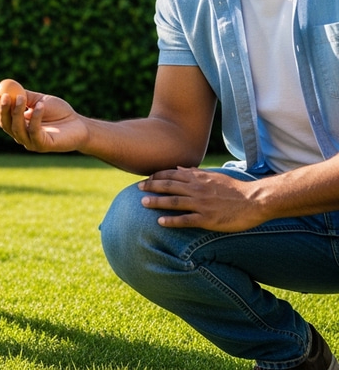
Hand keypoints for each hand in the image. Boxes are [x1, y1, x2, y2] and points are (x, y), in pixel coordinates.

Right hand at [0, 88, 85, 152]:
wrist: (79, 125)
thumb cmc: (59, 112)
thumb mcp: (39, 100)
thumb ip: (25, 96)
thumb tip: (8, 88)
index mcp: (18, 124)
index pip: (0, 118)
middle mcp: (21, 135)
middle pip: (4, 124)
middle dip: (2, 110)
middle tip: (4, 96)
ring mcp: (30, 142)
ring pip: (17, 128)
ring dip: (17, 112)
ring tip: (22, 97)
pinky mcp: (42, 145)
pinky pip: (34, 131)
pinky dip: (35, 117)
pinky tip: (40, 106)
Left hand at [138, 167, 266, 231]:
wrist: (254, 200)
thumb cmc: (234, 188)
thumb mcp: (213, 176)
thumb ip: (194, 173)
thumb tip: (178, 169)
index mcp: (198, 178)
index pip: (171, 175)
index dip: (156, 176)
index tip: (146, 179)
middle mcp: (196, 189)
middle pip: (168, 186)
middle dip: (151, 186)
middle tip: (137, 188)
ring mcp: (201, 204)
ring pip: (173, 201)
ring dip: (156, 202)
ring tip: (142, 203)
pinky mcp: (207, 219)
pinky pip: (186, 220)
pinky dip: (172, 220)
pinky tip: (160, 222)